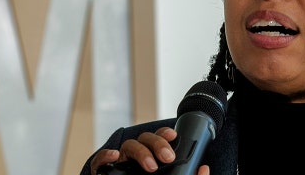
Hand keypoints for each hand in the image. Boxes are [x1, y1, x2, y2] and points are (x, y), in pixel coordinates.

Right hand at [89, 127, 210, 173]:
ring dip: (141, 152)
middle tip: (168, 158)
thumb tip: (204, 169)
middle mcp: (136, 155)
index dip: (165, 134)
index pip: (158, 137)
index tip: (174, 136)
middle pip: (146, 138)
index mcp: (152, 155)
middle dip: (158, 144)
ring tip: (151, 166)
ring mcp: (121, 161)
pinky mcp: (105, 170)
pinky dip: (105, 156)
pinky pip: (101, 160)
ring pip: (129, 145)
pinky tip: (114, 156)